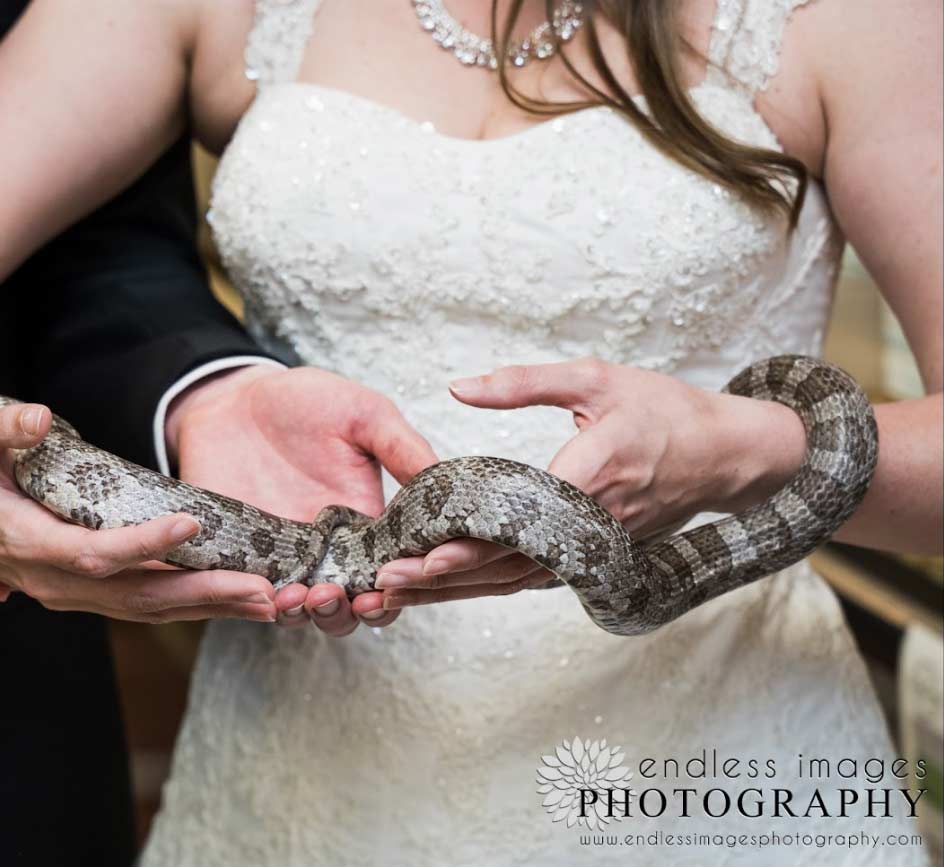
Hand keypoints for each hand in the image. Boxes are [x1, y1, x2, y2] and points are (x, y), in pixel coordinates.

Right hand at [0, 402, 276, 621]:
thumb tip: (39, 416)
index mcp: (24, 544)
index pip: (93, 554)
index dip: (144, 544)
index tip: (192, 525)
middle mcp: (50, 581)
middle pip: (136, 597)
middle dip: (202, 594)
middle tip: (264, 593)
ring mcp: (67, 593)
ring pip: (146, 609)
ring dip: (208, 607)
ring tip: (269, 604)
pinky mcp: (82, 591)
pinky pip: (141, 605)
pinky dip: (190, 605)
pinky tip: (233, 599)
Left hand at [166, 366, 437, 634]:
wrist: (232, 399)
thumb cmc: (304, 402)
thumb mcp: (363, 414)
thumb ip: (401, 447)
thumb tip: (445, 480)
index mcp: (375, 522)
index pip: (408, 569)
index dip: (418, 581)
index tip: (408, 574)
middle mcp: (338, 552)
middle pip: (365, 607)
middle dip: (364, 611)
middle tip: (356, 597)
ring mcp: (294, 562)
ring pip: (316, 614)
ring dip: (319, 616)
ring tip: (307, 598)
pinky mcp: (249, 564)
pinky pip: (261, 602)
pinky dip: (269, 607)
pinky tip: (271, 594)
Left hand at [378, 358, 806, 609]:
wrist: (729, 455)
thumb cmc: (664, 409)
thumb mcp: (596, 378)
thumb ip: (522, 382)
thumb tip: (455, 387)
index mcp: (592, 473)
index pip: (520, 519)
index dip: (471, 541)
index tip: (423, 553)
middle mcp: (591, 521)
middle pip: (509, 562)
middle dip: (446, 576)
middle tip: (388, 581)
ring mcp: (594, 545)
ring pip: (516, 579)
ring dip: (457, 590)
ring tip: (399, 595)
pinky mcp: (593, 555)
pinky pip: (533, 577)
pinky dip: (487, 584)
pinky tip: (444, 589)